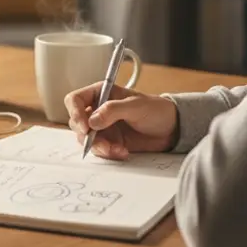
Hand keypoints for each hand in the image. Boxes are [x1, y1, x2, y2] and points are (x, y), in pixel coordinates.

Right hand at [64, 82, 178, 160]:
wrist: (171, 129)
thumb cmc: (155, 110)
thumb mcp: (136, 106)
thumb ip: (113, 110)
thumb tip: (92, 121)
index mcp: (101, 93)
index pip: (75, 100)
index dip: (75, 112)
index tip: (85, 126)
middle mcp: (97, 110)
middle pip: (77, 122)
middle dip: (88, 135)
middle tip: (104, 143)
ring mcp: (102, 127)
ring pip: (86, 139)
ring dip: (99, 147)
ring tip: (117, 149)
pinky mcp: (109, 141)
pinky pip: (99, 150)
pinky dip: (108, 153)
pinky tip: (123, 152)